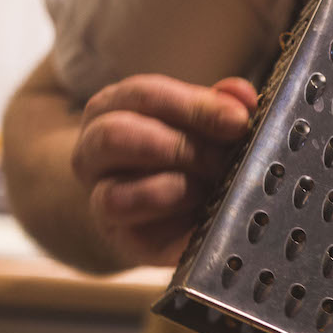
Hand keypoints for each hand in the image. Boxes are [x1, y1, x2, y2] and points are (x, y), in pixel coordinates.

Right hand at [72, 73, 257, 266]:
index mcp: (111, 108)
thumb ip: (216, 107)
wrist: (161, 216)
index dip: (195, 107)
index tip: (237, 120)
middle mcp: (92, 150)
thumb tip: (240, 95)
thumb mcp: (196, 125)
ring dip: (174, 188)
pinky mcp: (118, 236)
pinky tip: (200, 214)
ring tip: (209, 188)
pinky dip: (172, 218)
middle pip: (117, 135)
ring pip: (117, 192)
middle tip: (221, 160)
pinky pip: (134, 226)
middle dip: (180, 147)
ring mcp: (99, 195)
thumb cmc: (179, 158)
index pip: (146, 96)